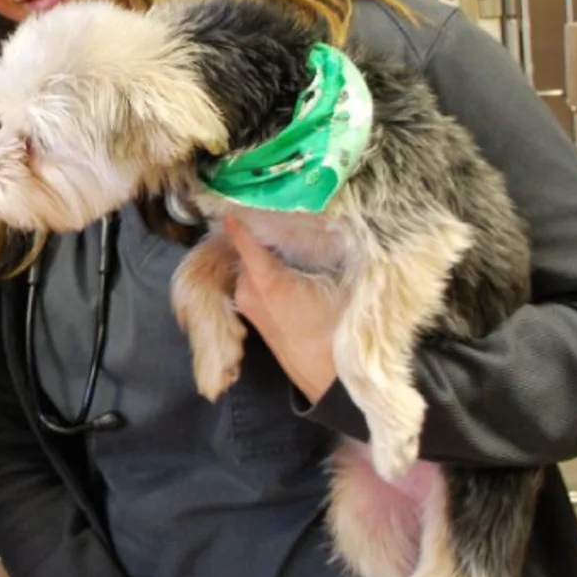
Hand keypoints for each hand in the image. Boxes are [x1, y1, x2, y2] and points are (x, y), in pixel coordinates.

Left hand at [222, 216, 341, 402]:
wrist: (330, 381)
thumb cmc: (337, 332)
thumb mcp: (340, 286)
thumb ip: (328, 252)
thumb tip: (333, 224)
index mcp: (266, 281)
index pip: (242, 238)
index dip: (238, 215)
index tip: (236, 195)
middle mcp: (248, 291)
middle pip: (244, 250)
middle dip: (255, 232)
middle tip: (272, 211)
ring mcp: (247, 305)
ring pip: (247, 267)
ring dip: (258, 253)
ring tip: (279, 234)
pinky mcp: (252, 316)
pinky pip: (250, 283)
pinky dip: (260, 270)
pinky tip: (283, 263)